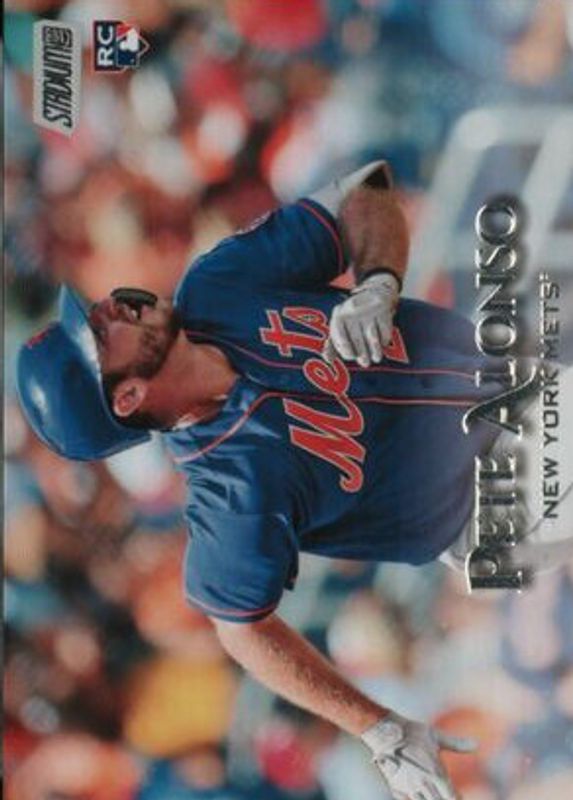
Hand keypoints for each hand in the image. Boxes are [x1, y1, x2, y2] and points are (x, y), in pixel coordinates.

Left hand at [323, 272, 398, 367]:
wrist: (376, 293)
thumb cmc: (354, 317)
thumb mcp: (341, 325)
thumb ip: (332, 344)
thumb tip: (328, 359)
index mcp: (338, 315)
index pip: (339, 336)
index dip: (345, 349)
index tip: (351, 356)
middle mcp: (351, 310)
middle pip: (356, 338)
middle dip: (362, 354)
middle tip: (365, 363)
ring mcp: (368, 309)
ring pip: (372, 336)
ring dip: (375, 350)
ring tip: (376, 359)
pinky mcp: (383, 309)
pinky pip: (384, 330)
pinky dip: (384, 339)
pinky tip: (382, 343)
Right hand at [361, 711, 476, 799]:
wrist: (384, 732)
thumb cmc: (411, 732)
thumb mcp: (435, 736)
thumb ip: (456, 744)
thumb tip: (476, 744)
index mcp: (436, 774)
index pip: (453, 798)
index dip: (457, 799)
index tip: (459, 795)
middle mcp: (424, 785)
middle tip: (446, 795)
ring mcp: (409, 789)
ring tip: (432, 794)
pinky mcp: (396, 789)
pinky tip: (418, 796)